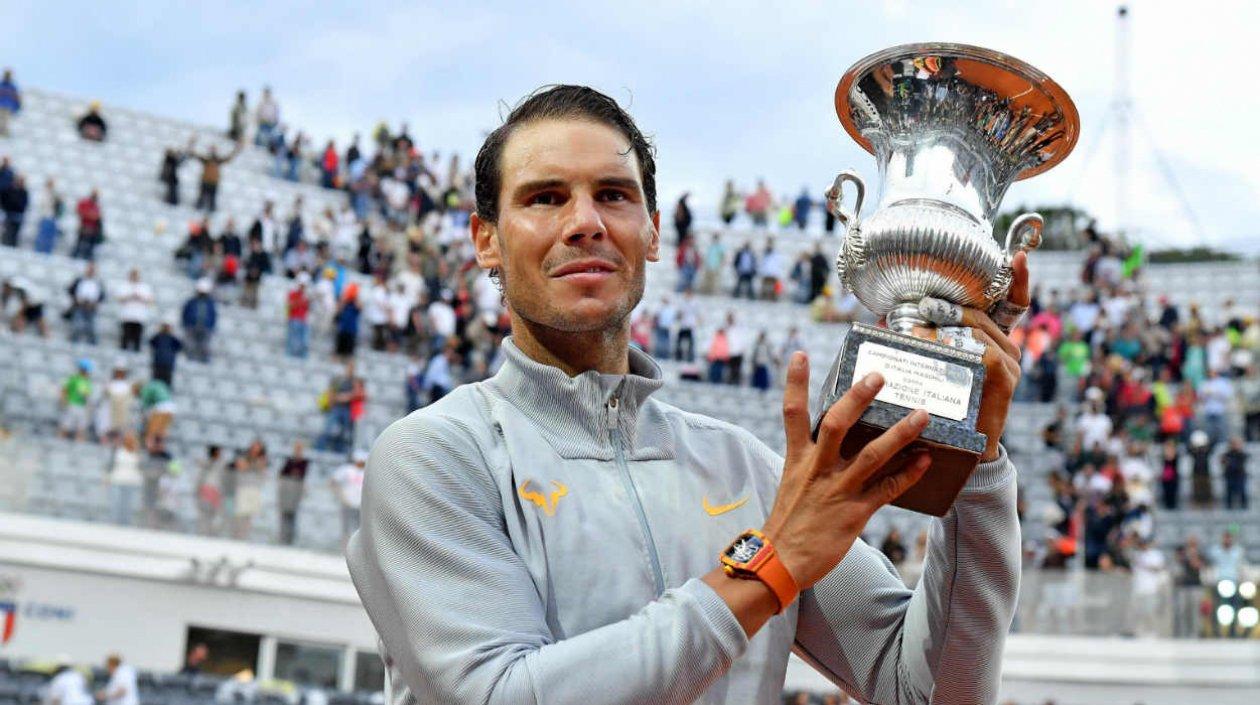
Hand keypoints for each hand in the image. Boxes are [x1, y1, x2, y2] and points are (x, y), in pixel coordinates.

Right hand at [761, 353, 931, 590]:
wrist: (780, 560)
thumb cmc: (787, 521)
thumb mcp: (791, 483)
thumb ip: (810, 460)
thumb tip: (827, 443)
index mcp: (798, 459)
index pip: (793, 413)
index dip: (796, 382)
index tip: (801, 354)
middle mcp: (817, 469)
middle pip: (837, 424)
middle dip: (858, 398)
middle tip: (879, 376)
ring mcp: (837, 490)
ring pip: (872, 455)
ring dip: (900, 434)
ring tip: (921, 415)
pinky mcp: (854, 513)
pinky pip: (887, 490)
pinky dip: (908, 474)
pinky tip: (925, 461)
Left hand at [916, 251, 1028, 461]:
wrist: (961, 449)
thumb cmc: (944, 405)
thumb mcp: (932, 366)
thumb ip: (917, 341)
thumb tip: (879, 320)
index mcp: (992, 340)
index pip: (1012, 304)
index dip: (1018, 280)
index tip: (1019, 255)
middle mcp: (1007, 349)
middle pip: (982, 316)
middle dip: (951, 309)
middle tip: (922, 306)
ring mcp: (1010, 365)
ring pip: (980, 333)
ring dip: (949, 327)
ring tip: (918, 327)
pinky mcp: (1005, 382)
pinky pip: (986, 355)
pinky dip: (961, 348)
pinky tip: (936, 347)